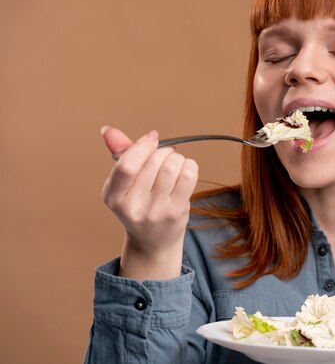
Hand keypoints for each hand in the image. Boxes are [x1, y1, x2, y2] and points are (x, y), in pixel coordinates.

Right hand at [100, 126, 198, 279]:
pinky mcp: (175, 213)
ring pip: (171, 167)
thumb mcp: (123, 184)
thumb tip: (107, 130)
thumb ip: (120, 155)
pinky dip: (190, 166)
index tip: (152, 138)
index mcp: (112, 196)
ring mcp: (154, 211)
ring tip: (175, 162)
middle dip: (163, 150)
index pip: (127, 165)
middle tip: (166, 153)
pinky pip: (188, 177)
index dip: (142, 146)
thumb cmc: (139, 204)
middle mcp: (131, 207)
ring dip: (177, 157)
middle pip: (153, 162)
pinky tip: (185, 169)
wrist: (152, 241)